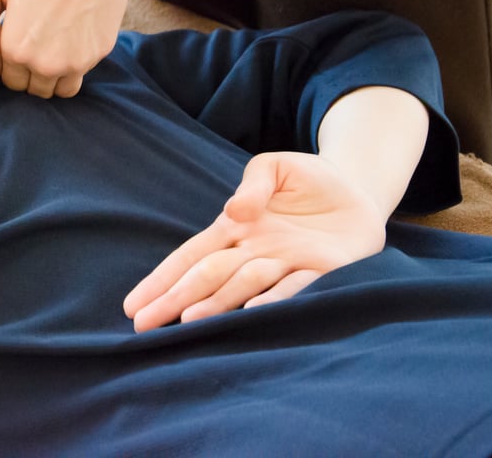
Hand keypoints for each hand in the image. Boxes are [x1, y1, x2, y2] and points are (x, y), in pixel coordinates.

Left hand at [0, 0, 132, 97]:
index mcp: (14, 50)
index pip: (9, 81)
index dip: (11, 69)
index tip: (17, 55)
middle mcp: (42, 63)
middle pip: (34, 90)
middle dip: (32, 77)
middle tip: (36, 55)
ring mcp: (73, 62)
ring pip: (61, 90)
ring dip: (56, 79)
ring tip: (55, 55)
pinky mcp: (98, 54)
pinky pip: (83, 71)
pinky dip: (77, 63)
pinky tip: (74, 39)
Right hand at [123, 152, 387, 332]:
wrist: (357, 189)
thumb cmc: (305, 179)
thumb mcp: (272, 167)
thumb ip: (253, 184)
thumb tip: (234, 211)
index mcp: (234, 229)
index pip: (190, 256)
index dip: (162, 280)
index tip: (134, 303)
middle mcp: (254, 252)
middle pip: (207, 277)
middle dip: (174, 300)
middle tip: (144, 325)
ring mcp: (286, 262)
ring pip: (242, 286)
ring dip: (215, 304)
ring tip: (186, 321)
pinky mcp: (323, 269)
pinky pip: (296, 286)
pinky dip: (275, 300)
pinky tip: (252, 313)